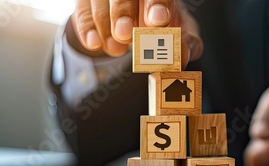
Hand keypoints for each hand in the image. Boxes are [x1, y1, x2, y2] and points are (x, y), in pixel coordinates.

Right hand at [71, 0, 202, 65]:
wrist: (143, 22)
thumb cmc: (167, 25)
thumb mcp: (182, 32)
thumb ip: (187, 43)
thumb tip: (183, 56)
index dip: (157, 3)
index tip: (159, 21)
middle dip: (123, 12)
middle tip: (125, 34)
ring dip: (105, 25)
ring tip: (116, 49)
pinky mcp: (88, 0)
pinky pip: (81, 8)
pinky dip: (87, 27)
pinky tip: (94, 44)